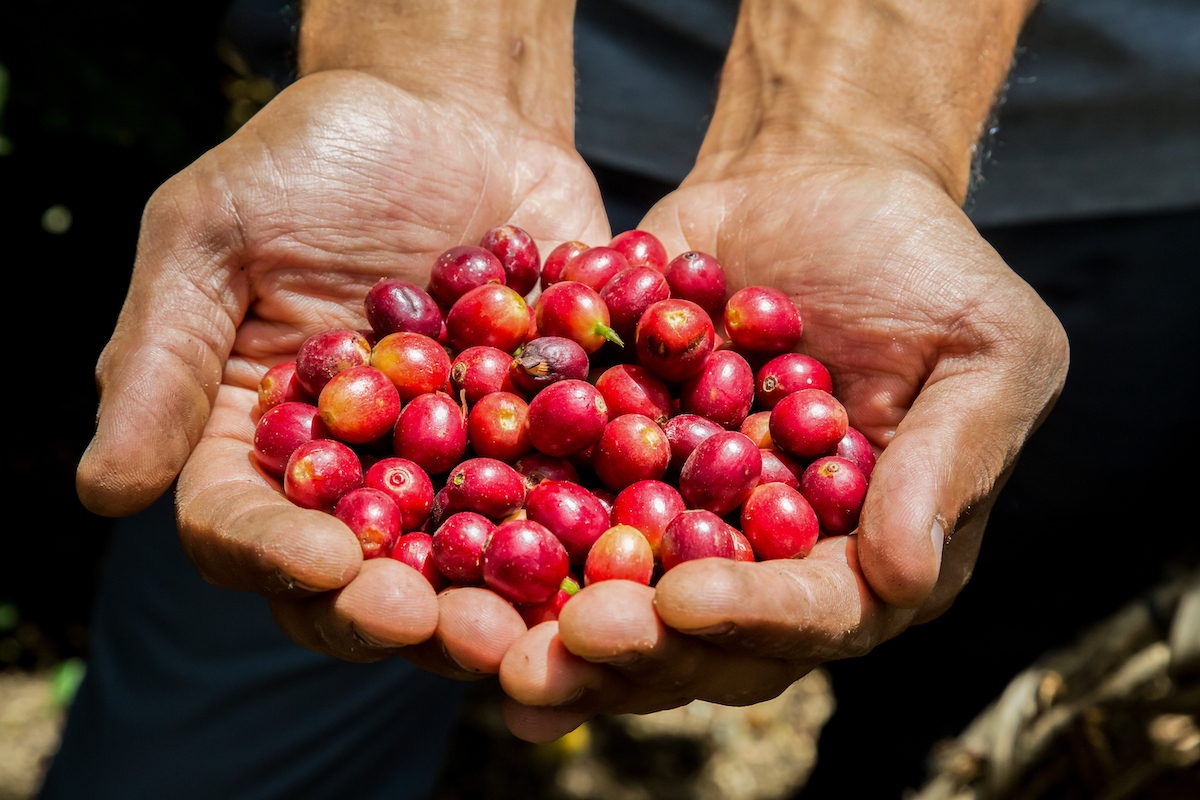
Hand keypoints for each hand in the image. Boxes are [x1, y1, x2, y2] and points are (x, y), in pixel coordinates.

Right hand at [76, 64, 609, 668]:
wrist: (453, 117)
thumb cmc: (315, 161)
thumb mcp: (214, 230)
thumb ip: (162, 353)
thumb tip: (103, 491)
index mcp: (259, 442)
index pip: (245, 525)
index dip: (278, 555)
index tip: (325, 563)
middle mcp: (359, 475)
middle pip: (361, 576)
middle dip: (397, 612)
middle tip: (438, 629)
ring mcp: (460, 468)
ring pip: (469, 564)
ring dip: (496, 605)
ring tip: (529, 628)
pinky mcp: (548, 442)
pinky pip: (570, 497)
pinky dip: (590, 532)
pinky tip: (618, 558)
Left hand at [499, 146, 1067, 742]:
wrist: (811, 182)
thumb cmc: (923, 260)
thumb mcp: (985, 348)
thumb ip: (953, 462)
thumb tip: (907, 578)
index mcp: (868, 553)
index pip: (816, 614)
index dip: (751, 618)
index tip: (682, 602)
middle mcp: (769, 560)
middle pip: (700, 636)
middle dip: (631, 651)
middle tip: (558, 655)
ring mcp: (683, 520)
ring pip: (618, 598)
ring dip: (551, 628)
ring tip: (486, 645)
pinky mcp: (612, 471)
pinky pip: (556, 514)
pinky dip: (505, 536)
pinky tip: (442, 565)